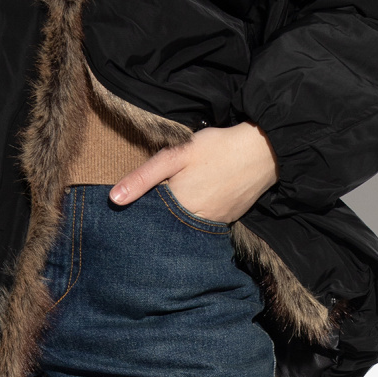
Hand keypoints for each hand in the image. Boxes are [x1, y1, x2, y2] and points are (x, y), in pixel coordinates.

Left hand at [109, 122, 277, 222]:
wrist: (262, 152)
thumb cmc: (216, 148)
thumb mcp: (176, 155)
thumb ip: (144, 177)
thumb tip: (115, 199)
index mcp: (178, 207)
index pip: (149, 219)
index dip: (141, 212)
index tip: (131, 210)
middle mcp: (195, 222)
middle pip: (168, 227)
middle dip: (159, 220)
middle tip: (158, 204)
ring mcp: (214, 223)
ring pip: (188, 228)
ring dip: (179, 220)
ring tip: (177, 203)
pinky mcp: (229, 220)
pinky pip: (207, 225)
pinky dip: (198, 218)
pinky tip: (197, 204)